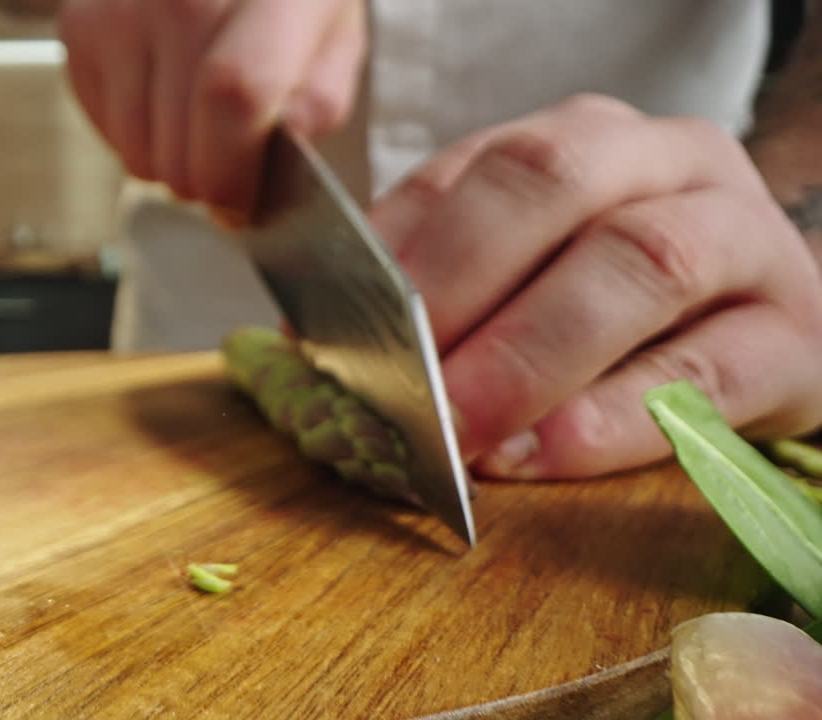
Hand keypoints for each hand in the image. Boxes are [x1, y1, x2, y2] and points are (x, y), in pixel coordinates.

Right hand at [58, 0, 365, 212]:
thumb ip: (319, 99)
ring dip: (170, 161)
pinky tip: (165, 93)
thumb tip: (274, 161)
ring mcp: (119, 9)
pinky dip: (137, 133)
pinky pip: (105, 129)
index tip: (242, 205)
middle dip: (207, 181)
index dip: (233, 173)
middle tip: (229, 161)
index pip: (233, 96)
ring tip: (196, 120)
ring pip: (136, 153)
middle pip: (177, 149)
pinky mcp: (80, 25)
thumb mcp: (335, 30)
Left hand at [367, 94, 821, 478]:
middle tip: (396, 377)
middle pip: (554, 185)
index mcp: (587, 140)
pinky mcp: (799, 337)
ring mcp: (746, 238)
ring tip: (462, 427)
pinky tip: (546, 453)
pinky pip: (710, 370)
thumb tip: (323, 342)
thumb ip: (448, 290)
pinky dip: (616, 416)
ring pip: (643, 260)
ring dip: (531, 351)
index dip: (400, 247)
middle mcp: (668, 160)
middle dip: (459, 284)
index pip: (477, 169)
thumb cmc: (618, 315)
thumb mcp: (531, 277)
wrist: (767, 337)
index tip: (336, 326)